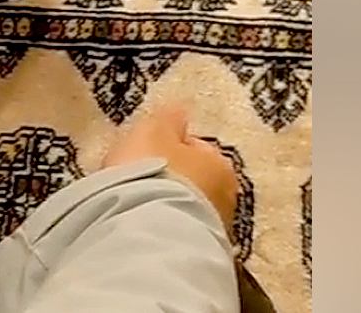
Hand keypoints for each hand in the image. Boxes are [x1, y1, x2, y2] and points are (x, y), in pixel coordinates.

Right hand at [103, 104, 236, 231]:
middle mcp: (226, 196)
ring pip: (184, 206)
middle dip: (170, 178)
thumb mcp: (154, 131)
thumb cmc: (153, 171)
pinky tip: (140, 223)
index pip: (194, 147)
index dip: (167, 146)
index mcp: (218, 162)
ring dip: (165, 203)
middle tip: (138, 177)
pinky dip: (162, 225)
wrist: (149, 230)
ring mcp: (213, 228)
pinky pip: (175, 230)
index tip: (144, 151)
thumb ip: (169, 118)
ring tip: (134, 203)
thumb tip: (181, 110)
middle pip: (192, 179)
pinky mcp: (195, 252)